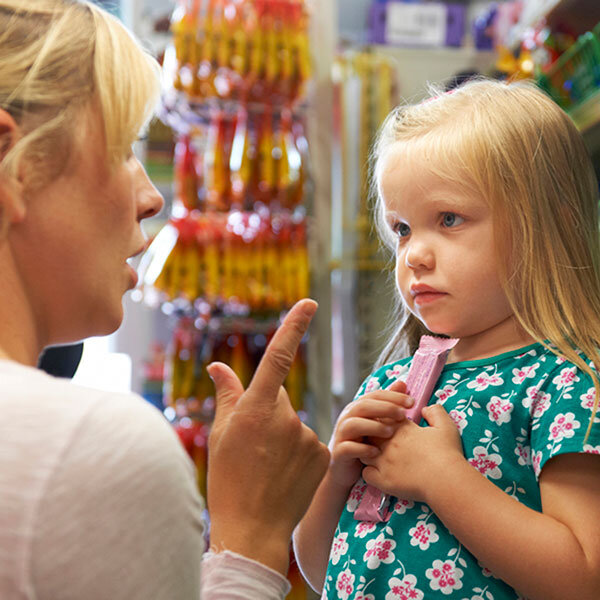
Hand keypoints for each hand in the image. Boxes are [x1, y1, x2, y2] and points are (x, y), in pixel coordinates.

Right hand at [206, 299, 329, 574]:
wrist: (252, 530)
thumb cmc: (227, 480)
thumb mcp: (220, 435)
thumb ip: (226, 395)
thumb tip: (217, 366)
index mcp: (255, 409)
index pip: (277, 357)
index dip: (294, 326)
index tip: (309, 303)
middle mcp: (285, 417)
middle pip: (277, 397)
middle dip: (266, 411)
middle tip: (252, 444)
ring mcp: (308, 436)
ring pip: (293, 423)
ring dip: (282, 435)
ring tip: (267, 466)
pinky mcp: (323, 454)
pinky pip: (309, 442)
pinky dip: (298, 453)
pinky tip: (285, 475)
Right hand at [328, 379, 412, 489]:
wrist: (346, 470)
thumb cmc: (366, 444)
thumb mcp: (378, 422)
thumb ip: (388, 404)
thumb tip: (402, 384)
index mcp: (358, 408)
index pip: (375, 395)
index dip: (394, 396)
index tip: (412, 402)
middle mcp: (348, 418)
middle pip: (364, 406)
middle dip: (385, 408)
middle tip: (404, 414)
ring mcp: (341, 434)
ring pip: (353, 424)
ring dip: (373, 426)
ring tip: (390, 432)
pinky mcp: (339, 452)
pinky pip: (348, 448)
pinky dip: (362, 449)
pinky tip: (377, 452)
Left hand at [362, 403, 464, 502]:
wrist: (446, 479)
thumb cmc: (447, 453)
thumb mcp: (446, 426)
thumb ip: (435, 412)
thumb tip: (426, 408)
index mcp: (402, 429)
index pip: (383, 418)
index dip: (384, 422)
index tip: (390, 428)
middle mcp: (389, 442)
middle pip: (370, 433)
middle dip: (373, 436)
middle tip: (381, 442)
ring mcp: (384, 461)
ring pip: (364, 452)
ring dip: (368, 453)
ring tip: (378, 458)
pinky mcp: (383, 480)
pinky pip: (366, 474)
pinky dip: (370, 473)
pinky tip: (378, 474)